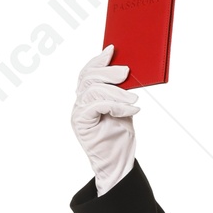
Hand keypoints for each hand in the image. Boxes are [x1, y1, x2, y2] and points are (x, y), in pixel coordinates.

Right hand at [71, 46, 138, 194]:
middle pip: (88, 77)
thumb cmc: (120, 138)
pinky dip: (116, 105)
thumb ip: (120, 93)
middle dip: (108, 71)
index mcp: (87, 97)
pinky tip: (132, 111)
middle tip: (127, 71)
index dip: (98, 59)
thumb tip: (127, 71)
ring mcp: (78, 113)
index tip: (112, 48)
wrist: (118, 164)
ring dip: (116, 92)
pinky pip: (96, 106)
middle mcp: (79, 102)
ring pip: (93, 90)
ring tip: (134, 99)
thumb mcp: (124, 110)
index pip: (87, 72)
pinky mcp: (81, 123)